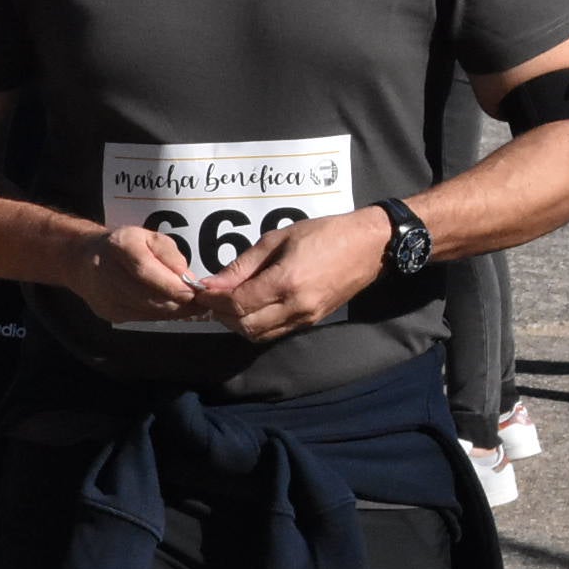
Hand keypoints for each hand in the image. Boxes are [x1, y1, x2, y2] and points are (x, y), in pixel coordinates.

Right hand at [63, 225, 206, 325]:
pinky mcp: (107, 312)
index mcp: (118, 245)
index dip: (171, 284)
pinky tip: (170, 307)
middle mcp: (105, 271)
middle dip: (178, 302)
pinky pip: (142, 317)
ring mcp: (104, 295)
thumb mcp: (149, 237)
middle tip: (200, 301)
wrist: (84, 260)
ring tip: (190, 305)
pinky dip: (160, 314)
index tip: (195, 291)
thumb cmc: (126, 246)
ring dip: (173, 310)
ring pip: (147, 310)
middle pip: (147, 295)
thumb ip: (170, 255)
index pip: (144, 269)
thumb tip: (186, 279)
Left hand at [193, 207, 389, 343]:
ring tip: (228, 302)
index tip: (200, 290)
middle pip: (245, 326)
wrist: (369, 246)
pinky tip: (250, 307)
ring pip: (259, 335)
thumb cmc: (323, 234)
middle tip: (211, 297)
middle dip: (221, 314)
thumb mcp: (276, 239)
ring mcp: (306, 318)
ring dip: (237, 323)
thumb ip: (242, 266)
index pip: (237, 304)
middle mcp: (296, 307)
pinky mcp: (312, 322)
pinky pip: (276, 333)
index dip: (213, 300)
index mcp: (286, 282)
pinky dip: (256, 325)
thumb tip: (213, 283)